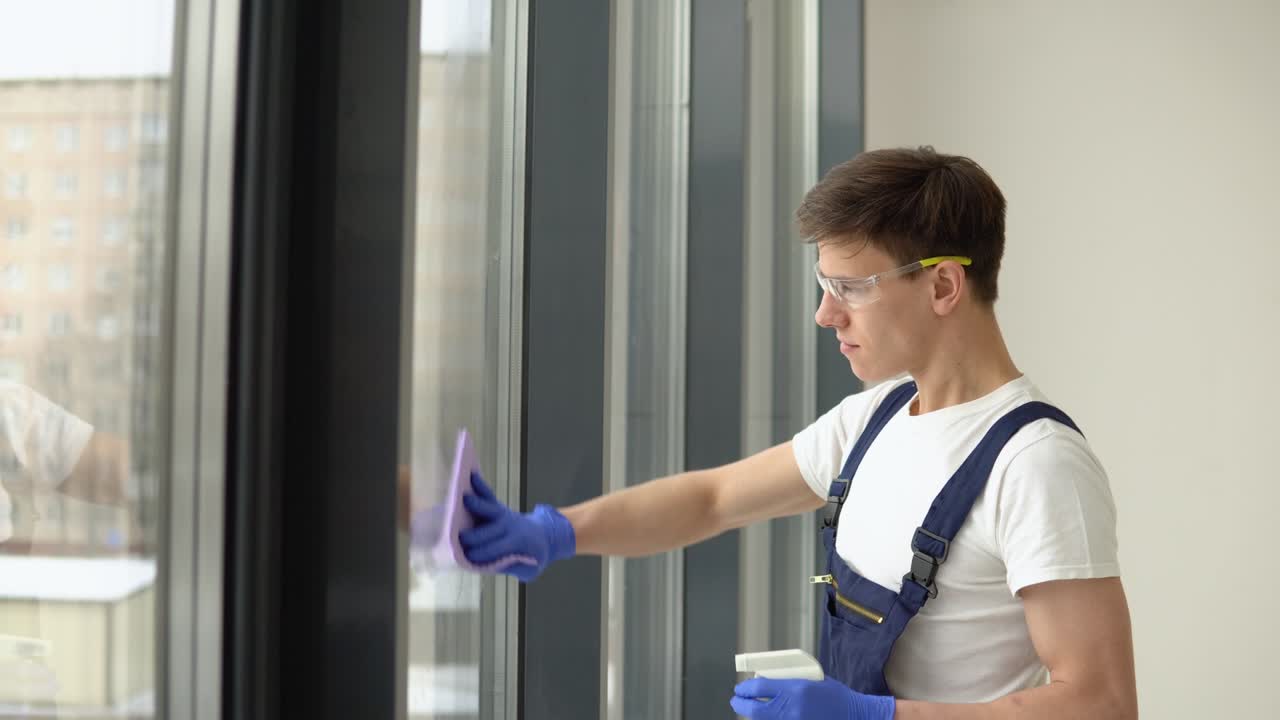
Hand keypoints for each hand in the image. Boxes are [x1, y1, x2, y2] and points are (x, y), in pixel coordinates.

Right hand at [458, 471, 574, 581]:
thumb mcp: (530, 570)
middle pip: (485, 532)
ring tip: (461, 498)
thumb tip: (492, 563)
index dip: (478, 555)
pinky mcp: (499, 507)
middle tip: (455, 539)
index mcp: (516, 544)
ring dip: (475, 504)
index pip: (492, 551)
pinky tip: (470, 475)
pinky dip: (480, 485)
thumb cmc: (533, 556)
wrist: (546, 535)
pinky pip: (488, 495)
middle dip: (470, 537)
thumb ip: (514, 568)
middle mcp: (509, 526)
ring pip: (487, 508)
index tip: (466, 557)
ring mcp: (503, 514)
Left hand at [730, 676, 894, 719]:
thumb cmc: (835, 695)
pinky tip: (765, 717)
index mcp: (795, 689)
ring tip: (749, 709)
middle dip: (741, 704)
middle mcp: (792, 709)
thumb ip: (788, 681)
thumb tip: (764, 680)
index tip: (740, 687)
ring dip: (753, 715)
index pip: (759, 687)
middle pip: (755, 709)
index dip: (745, 687)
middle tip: (736, 700)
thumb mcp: (811, 679)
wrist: (854, 715)